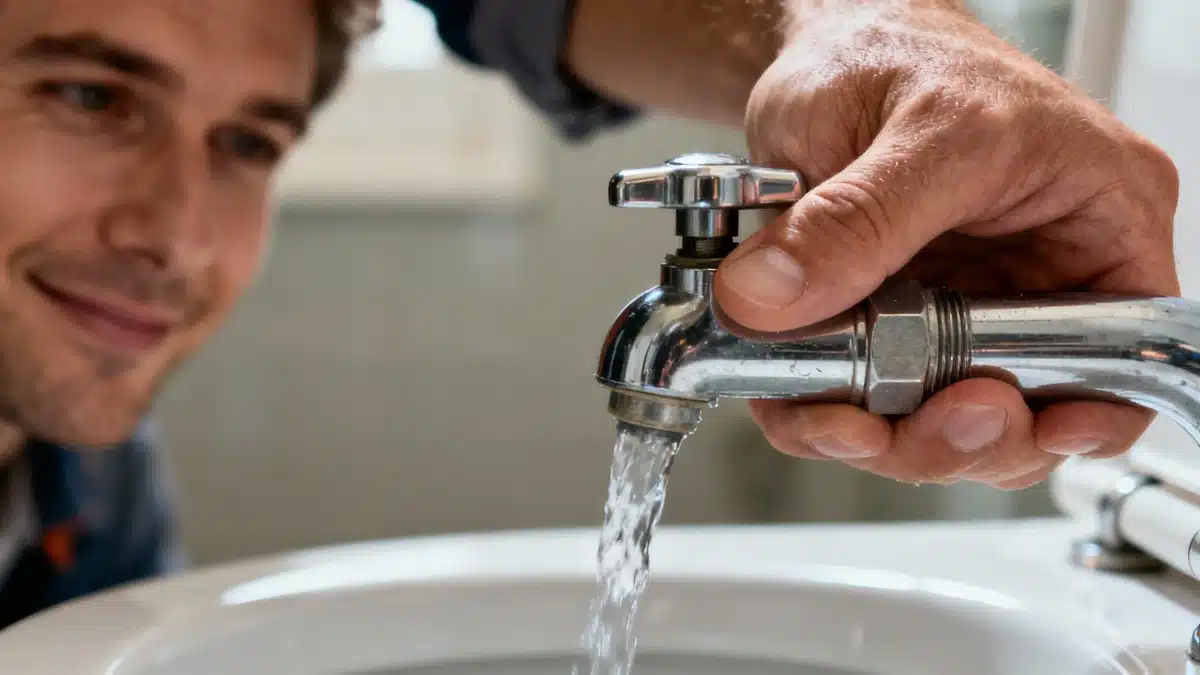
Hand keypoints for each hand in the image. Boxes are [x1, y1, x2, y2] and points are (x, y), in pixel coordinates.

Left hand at [712, 6, 1180, 489]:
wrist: (827, 43)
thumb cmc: (899, 51)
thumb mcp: (906, 123)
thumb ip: (852, 220)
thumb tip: (774, 302)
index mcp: (1100, 220)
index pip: (1124, 354)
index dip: (1075, 418)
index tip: (1008, 427)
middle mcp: (1040, 277)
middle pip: (1020, 410)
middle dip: (941, 436)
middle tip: (878, 427)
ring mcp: (960, 308)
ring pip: (934, 416)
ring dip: (870, 432)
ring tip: (817, 409)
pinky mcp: (888, 322)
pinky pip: (865, 394)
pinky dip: (823, 406)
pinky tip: (792, 388)